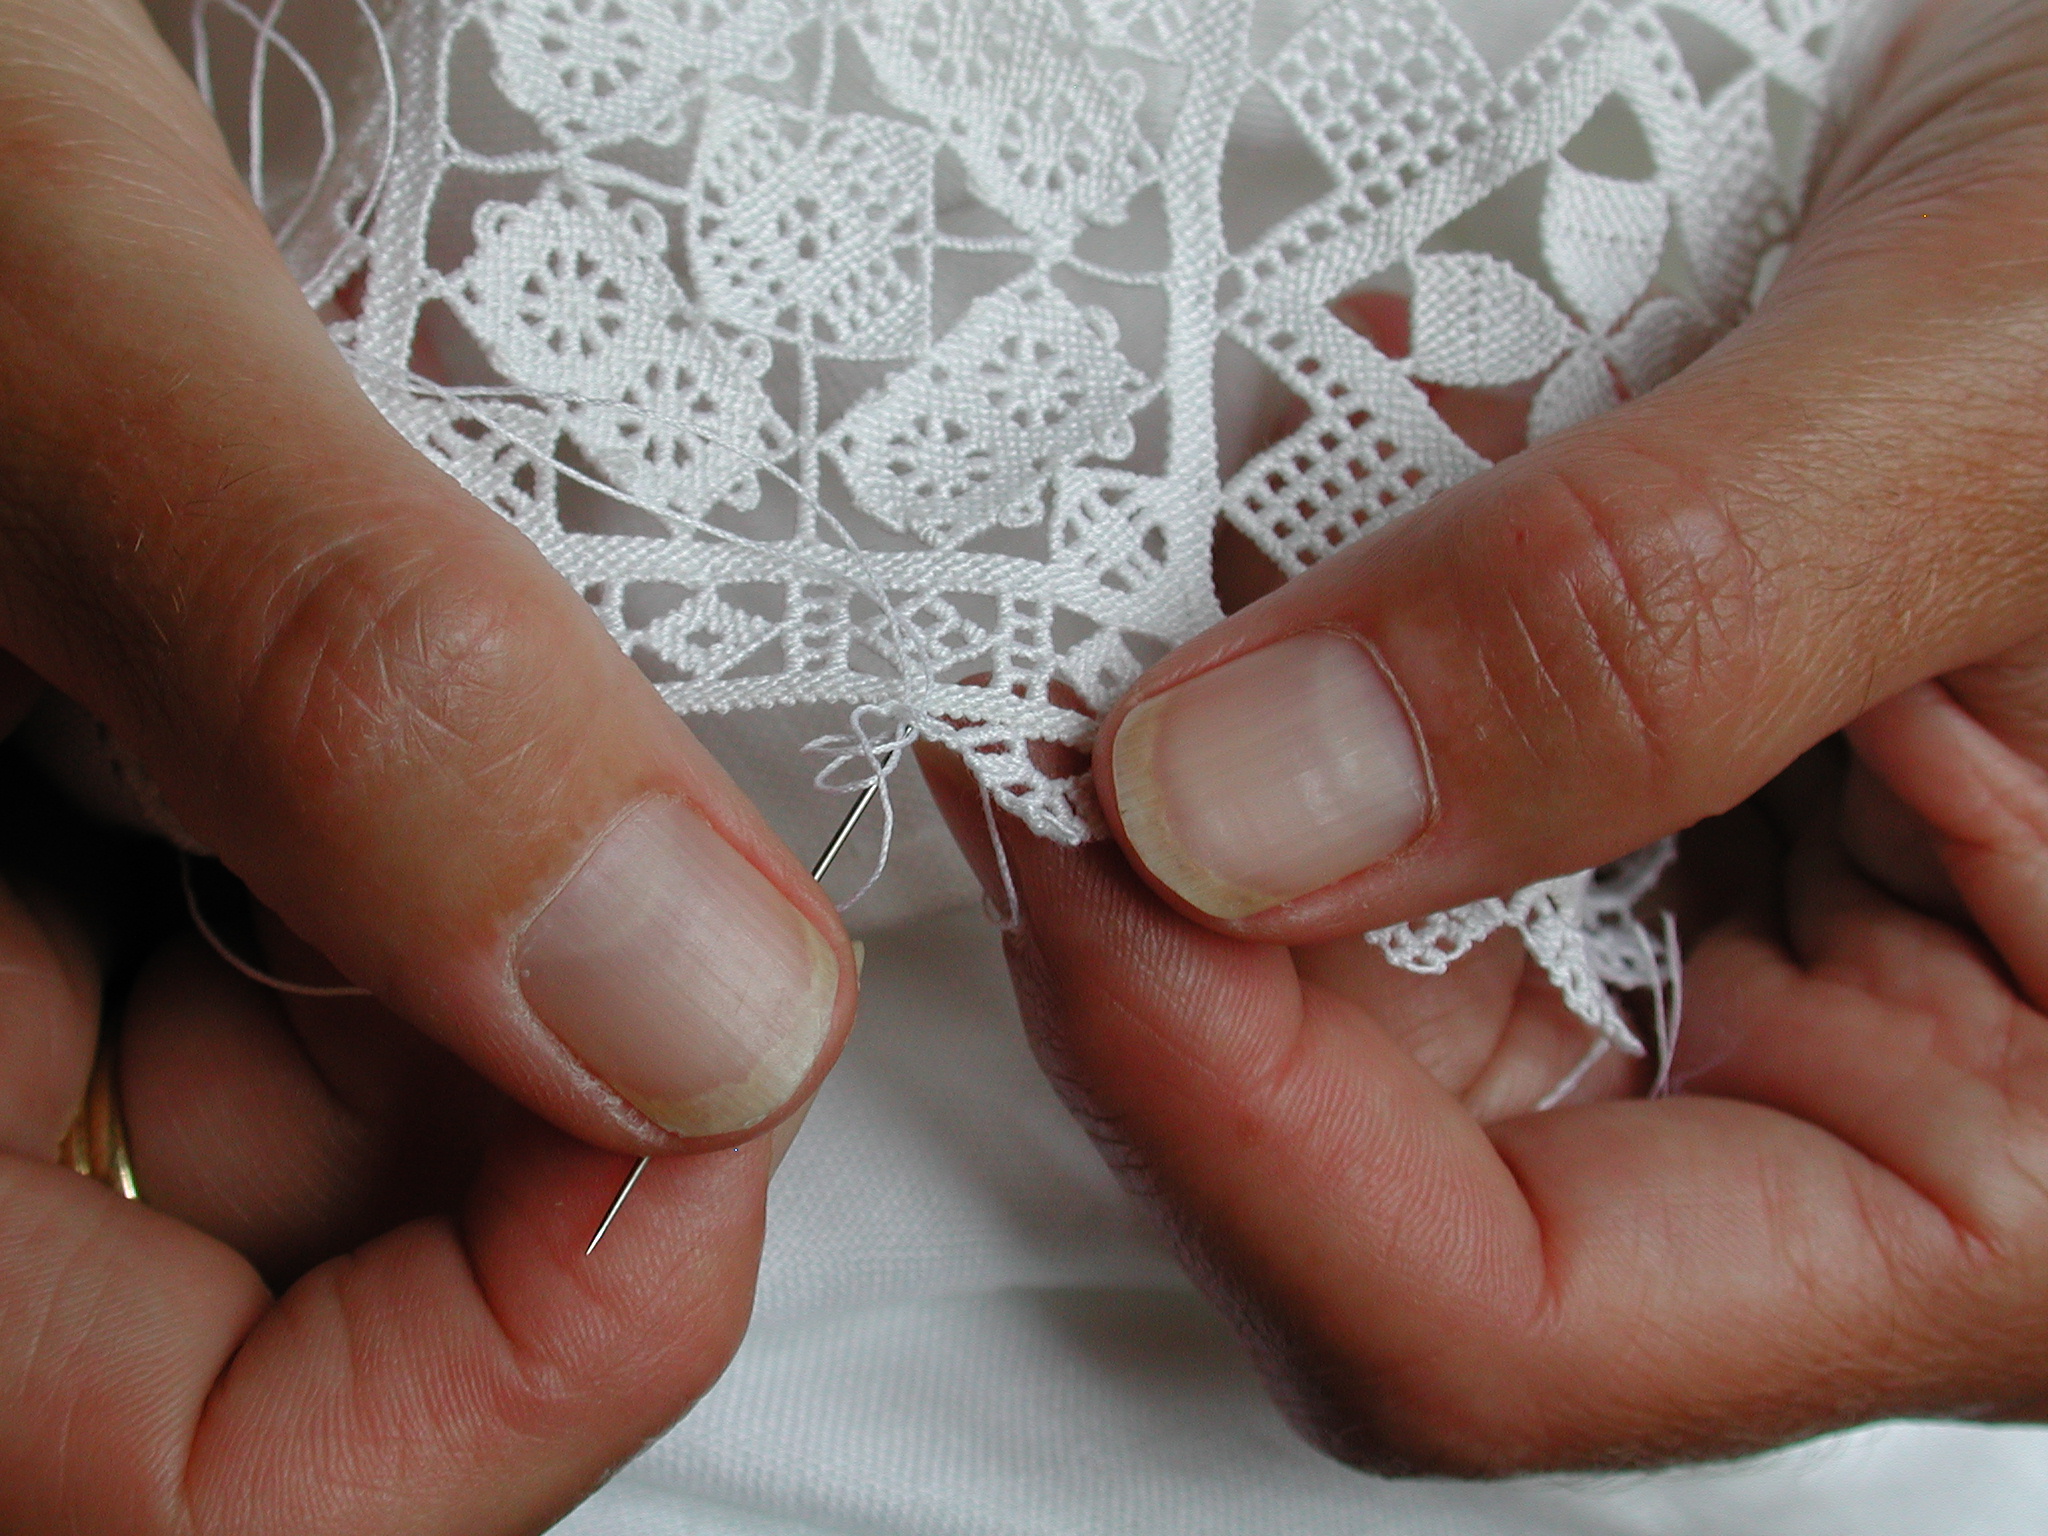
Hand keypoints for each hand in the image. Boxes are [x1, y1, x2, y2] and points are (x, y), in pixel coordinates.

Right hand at [0, 2, 854, 1527]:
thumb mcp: (20, 330)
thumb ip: (336, 676)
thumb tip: (708, 1014)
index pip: (218, 1498)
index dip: (550, 1333)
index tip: (744, 1039)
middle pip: (337, 1298)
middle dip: (547, 1043)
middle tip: (602, 751)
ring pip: (347, 1119)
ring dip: (485, 898)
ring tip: (414, 626)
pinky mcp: (56, 901)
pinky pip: (297, 964)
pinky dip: (406, 824)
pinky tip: (350, 639)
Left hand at [926, 0, 2047, 1472]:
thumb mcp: (2009, 409)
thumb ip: (1640, 630)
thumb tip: (1229, 807)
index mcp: (2000, 1178)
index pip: (1489, 1314)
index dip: (1205, 1103)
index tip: (1057, 822)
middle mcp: (1824, 1094)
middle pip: (1342, 1130)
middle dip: (1170, 867)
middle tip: (1070, 628)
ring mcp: (1707, 943)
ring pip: (1320, 933)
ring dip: (1228, 705)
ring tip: (1253, 470)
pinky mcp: (1629, 795)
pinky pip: (1371, 773)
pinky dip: (1309, 615)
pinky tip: (1344, 451)